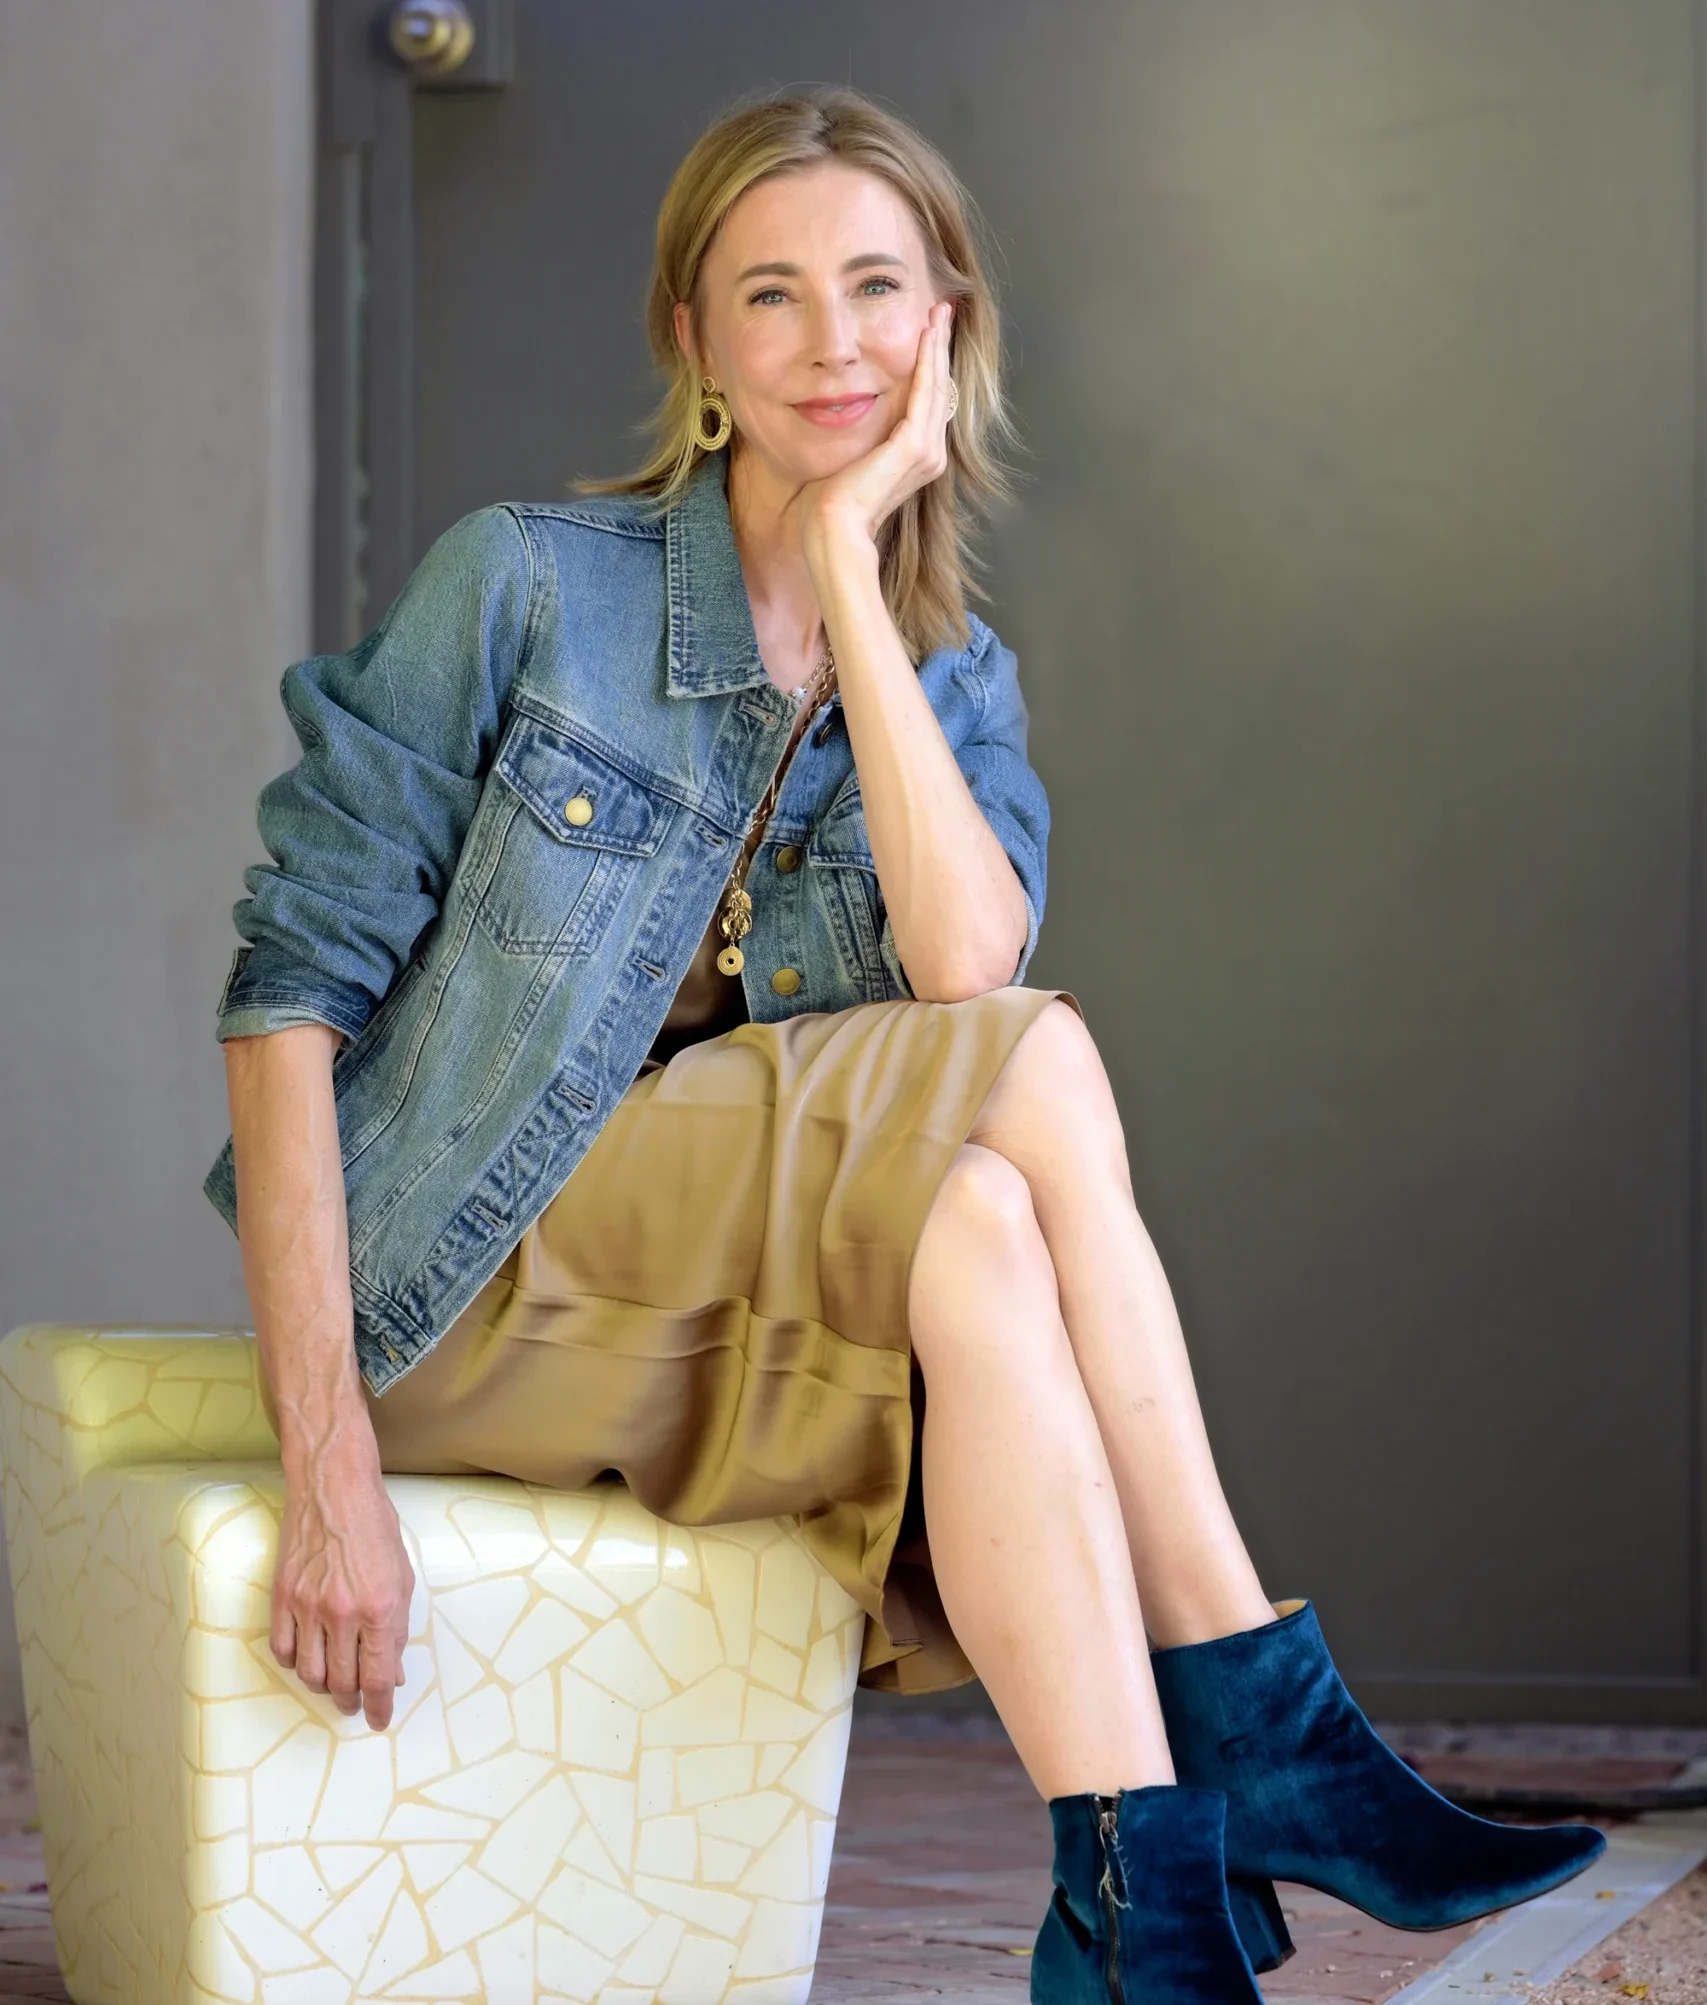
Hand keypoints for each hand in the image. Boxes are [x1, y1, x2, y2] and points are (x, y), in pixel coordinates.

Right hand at [271, 1433, 414, 1730]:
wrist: (333, 1488)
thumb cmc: (374, 1526)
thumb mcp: (402, 1577)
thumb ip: (396, 1629)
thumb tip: (391, 1673)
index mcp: (379, 1607)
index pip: (377, 1677)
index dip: (378, 1707)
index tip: (378, 1719)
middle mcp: (342, 1612)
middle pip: (341, 1682)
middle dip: (351, 1701)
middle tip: (356, 1703)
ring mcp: (307, 1606)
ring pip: (309, 1673)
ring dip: (323, 1687)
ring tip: (334, 1684)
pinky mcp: (281, 1597)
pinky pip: (282, 1650)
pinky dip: (295, 1663)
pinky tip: (307, 1658)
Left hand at [795, 299, 955, 574]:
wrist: (834, 528)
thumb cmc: (832, 504)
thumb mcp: (852, 459)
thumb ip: (863, 437)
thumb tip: (845, 410)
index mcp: (917, 458)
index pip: (929, 401)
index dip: (932, 365)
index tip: (932, 332)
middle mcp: (930, 455)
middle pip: (940, 388)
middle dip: (941, 347)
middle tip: (943, 309)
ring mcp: (926, 452)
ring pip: (937, 386)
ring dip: (938, 346)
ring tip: (940, 314)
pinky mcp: (914, 447)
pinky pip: (925, 393)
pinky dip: (928, 362)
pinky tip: (927, 336)